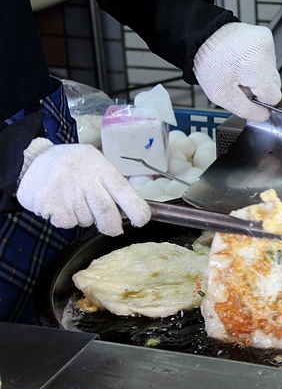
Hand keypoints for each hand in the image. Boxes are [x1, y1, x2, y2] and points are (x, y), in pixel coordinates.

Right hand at [17, 138, 150, 235]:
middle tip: (112, 228)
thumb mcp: (96, 165)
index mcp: (101, 169)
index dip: (136, 209)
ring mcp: (67, 192)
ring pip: (86, 221)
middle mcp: (85, 180)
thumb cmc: (74, 166)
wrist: (33, 161)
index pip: (124, 191)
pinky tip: (61, 204)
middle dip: (112, 226)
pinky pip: (67, 223)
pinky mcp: (50, 204)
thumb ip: (111, 185)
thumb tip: (131, 211)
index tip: (142, 220)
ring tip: (75, 201)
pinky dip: (67, 220)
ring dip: (85, 219)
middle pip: (107, 213)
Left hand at [194, 22, 281, 123]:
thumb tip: (264, 116)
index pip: (274, 97)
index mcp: (257, 68)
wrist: (201, 38)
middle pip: (273, 84)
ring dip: (257, 74)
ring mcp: (267, 42)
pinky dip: (257, 62)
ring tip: (238, 68)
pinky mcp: (265, 36)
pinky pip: (268, 58)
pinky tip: (242, 59)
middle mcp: (266, 52)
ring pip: (271, 71)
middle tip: (238, 81)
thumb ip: (247, 111)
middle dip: (258, 87)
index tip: (245, 94)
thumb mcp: (223, 96)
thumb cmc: (209, 65)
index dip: (259, 100)